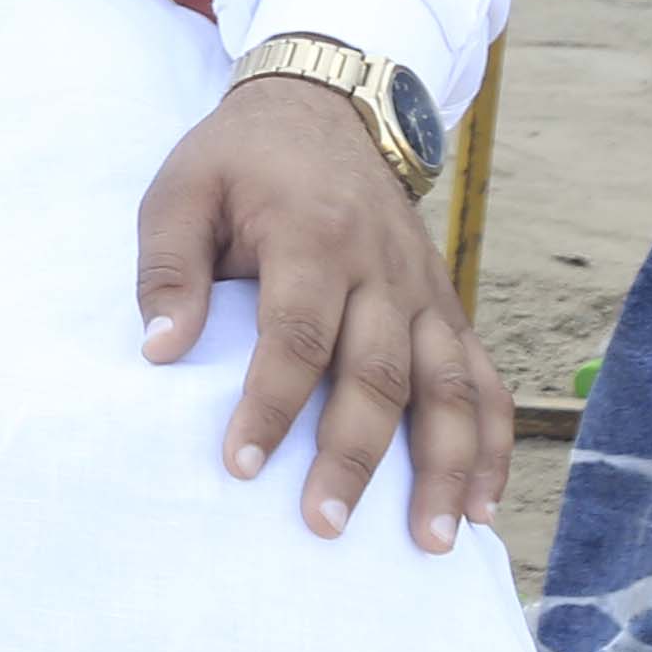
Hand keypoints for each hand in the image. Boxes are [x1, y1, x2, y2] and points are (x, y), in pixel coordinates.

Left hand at [135, 73, 510, 550]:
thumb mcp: (182, 187)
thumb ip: (168, 267)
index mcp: (313, 237)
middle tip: (322, 524)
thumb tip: (160, 352)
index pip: (296, 335)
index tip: (240, 464)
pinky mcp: (446, 307)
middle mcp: (382, 271)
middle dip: (352, 456)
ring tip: (428, 540)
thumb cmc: (240, 159)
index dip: (270, 405)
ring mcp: (425, 292)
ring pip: (449, 388)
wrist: (325, 111)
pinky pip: (483, 380)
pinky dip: (491, 443)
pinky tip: (481, 504)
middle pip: (377, 375)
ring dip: (444, 467)